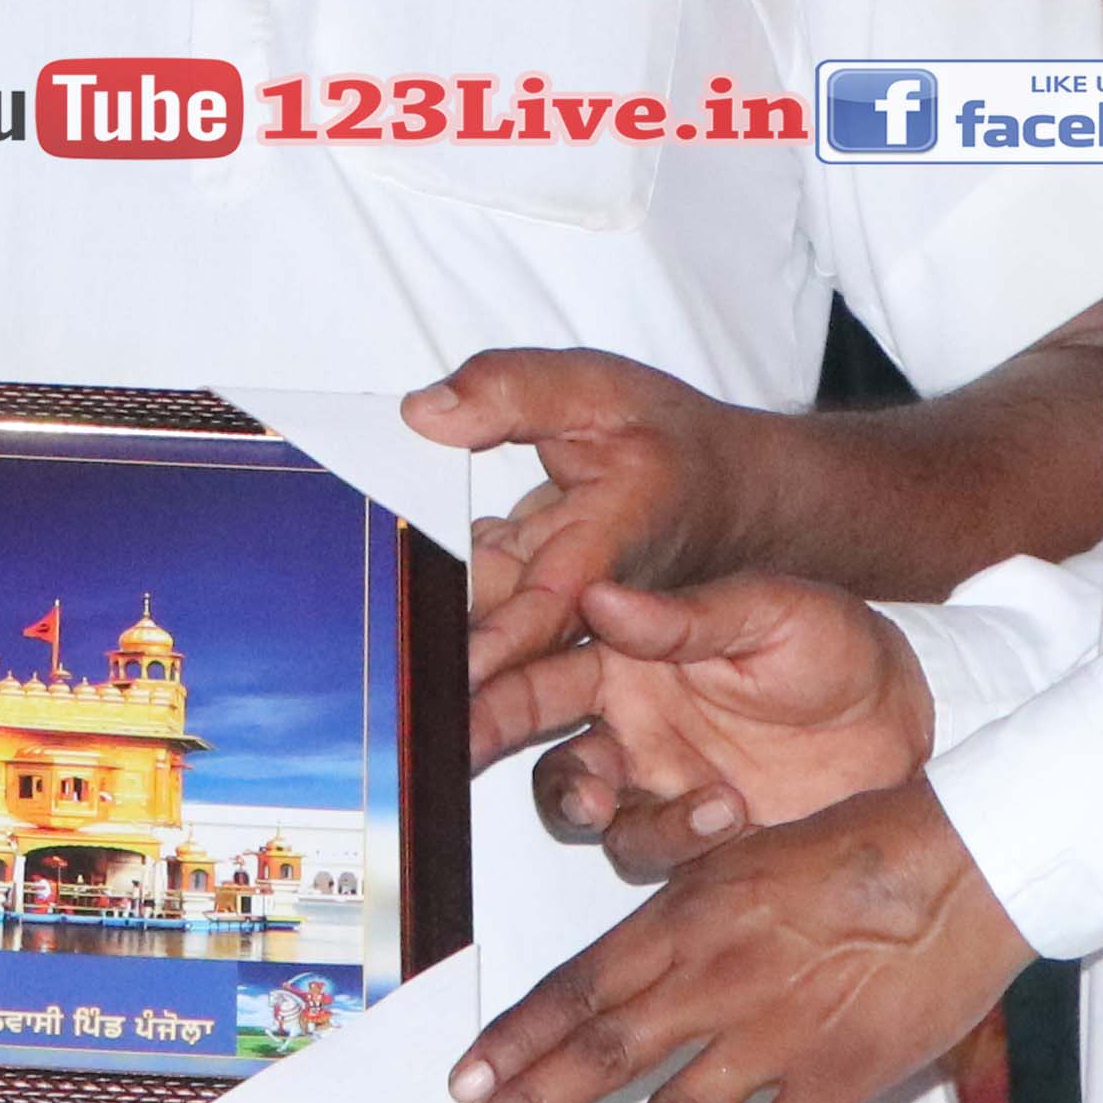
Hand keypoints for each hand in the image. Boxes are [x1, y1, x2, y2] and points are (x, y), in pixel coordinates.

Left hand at [406, 346, 804, 691]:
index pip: (536, 617)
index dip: (488, 652)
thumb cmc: (678, 445)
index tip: (439, 684)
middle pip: (499, 653)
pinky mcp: (532, 611)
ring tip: (369, 699)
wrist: (733, 493)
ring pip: (484, 638)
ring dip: (435, 658)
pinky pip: (477, 615)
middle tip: (381, 711)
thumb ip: (514, 393)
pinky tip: (374, 632)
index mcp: (599, 558)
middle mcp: (577, 609)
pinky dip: (435, 611)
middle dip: (448, 684)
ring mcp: (551, 617)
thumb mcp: (601, 392)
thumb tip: (423, 413)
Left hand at [448, 775, 1025, 1102]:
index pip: (575, 990)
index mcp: (685, 922)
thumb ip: (675, 912)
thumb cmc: (856, 845)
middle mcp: (715, 982)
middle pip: (604, 1055)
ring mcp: (777, 1036)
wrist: (963, 864)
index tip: (467, 1083)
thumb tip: (621, 960)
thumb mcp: (736, 855)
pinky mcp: (840, 1077)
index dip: (514, 1042)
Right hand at [474, 575, 929, 877]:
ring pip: (569, 797)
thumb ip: (686, 616)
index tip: (455, 668)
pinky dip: (667, 834)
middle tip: (467, 741)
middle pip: (526, 726)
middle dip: (484, 732)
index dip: (490, 659)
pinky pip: (644, 847)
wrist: (908, 724)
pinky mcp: (688, 835)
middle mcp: (625, 715)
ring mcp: (652, 779)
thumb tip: (601, 596)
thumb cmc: (837, 645)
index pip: (538, 649)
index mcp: (627, 647)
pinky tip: (719, 809)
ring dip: (574, 797)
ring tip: (604, 794)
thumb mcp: (769, 610)